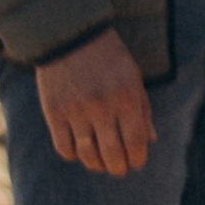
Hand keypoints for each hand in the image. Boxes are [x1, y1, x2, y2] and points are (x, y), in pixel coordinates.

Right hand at [34, 26, 154, 177]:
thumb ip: (142, 110)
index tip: (136, 163)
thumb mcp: (133, 78)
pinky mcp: (53, 111)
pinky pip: (64, 147)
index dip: (137, 159)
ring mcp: (76, 110)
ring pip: (87, 155)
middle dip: (118, 168)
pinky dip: (73, 155)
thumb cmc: (109, 58)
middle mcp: (102, 106)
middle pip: (112, 154)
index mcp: (126, 97)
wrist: (72, 35)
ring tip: (100, 164)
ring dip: (96, 165)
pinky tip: (79, 150)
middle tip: (118, 169)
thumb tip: (151, 141)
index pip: (136, 142)